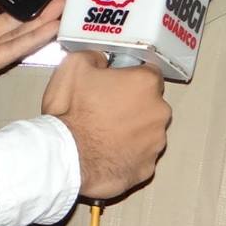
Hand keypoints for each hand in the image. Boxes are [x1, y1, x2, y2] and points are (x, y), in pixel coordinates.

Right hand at [41, 51, 170, 200]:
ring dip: (131, 131)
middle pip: (151, 103)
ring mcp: (156, 143)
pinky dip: (128, 155)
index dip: (130, 77)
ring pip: (147, 132)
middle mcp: (159, 112)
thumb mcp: (74, 66)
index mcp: (145, 83)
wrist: (65, 158)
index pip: (148, 73)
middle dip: (133, 105)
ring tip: (103, 135)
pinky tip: (107, 154)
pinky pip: (140, 157)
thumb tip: (103, 61)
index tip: (115, 85)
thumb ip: (96, 56)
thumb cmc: (72, 112)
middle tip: (105, 110)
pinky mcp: (148, 168)